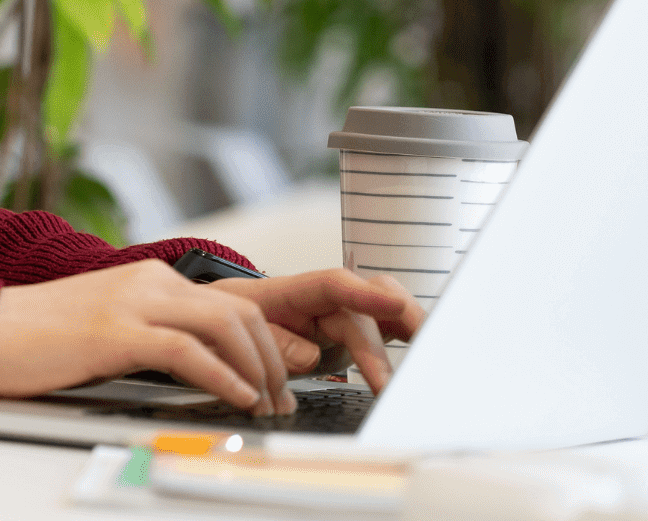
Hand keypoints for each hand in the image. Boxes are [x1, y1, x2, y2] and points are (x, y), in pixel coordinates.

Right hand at [0, 259, 321, 414]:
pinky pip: (189, 352)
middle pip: (241, 313)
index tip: (276, 380)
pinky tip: (237, 398)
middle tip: (281, 399)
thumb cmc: (37, 339)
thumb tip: (196, 370)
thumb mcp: (106, 330)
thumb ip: (150, 336)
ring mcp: (133, 303)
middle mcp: (148, 282)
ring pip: (225, 326)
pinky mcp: (116, 332)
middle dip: (273, 360)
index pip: (230, 304)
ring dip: (257, 371)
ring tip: (265, 405)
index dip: (267, 343)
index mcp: (148, 279)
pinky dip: (224, 377)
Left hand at [209, 268, 422, 391]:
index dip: (366, 293)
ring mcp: (337, 318)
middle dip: (397, 327)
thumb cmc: (225, 324)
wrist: (218, 327)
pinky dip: (404, 344)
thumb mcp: (232, 330)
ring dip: (409, 333)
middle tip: (412, 362)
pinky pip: (384, 332)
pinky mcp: (348, 337)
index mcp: (288, 292)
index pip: (333, 285)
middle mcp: (321, 302)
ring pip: (385, 315)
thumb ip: (273, 341)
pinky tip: (423, 362)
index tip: (395, 302)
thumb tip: (311, 354)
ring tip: (429, 361)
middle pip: (369, 305)